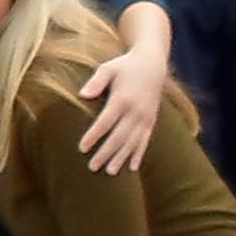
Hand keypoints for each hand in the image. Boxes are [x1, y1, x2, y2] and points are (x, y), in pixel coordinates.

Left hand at [79, 34, 170, 175]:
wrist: (153, 64)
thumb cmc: (125, 66)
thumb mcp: (109, 68)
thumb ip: (96, 82)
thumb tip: (82, 95)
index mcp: (123, 98)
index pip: (106, 122)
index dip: (94, 136)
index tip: (82, 148)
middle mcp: (136, 110)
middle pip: (119, 136)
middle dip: (106, 153)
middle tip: (93, 167)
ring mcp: (145, 117)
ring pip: (132, 142)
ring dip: (121, 158)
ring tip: (110, 171)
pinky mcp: (151, 121)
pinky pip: (145, 141)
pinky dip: (138, 155)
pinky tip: (132, 168)